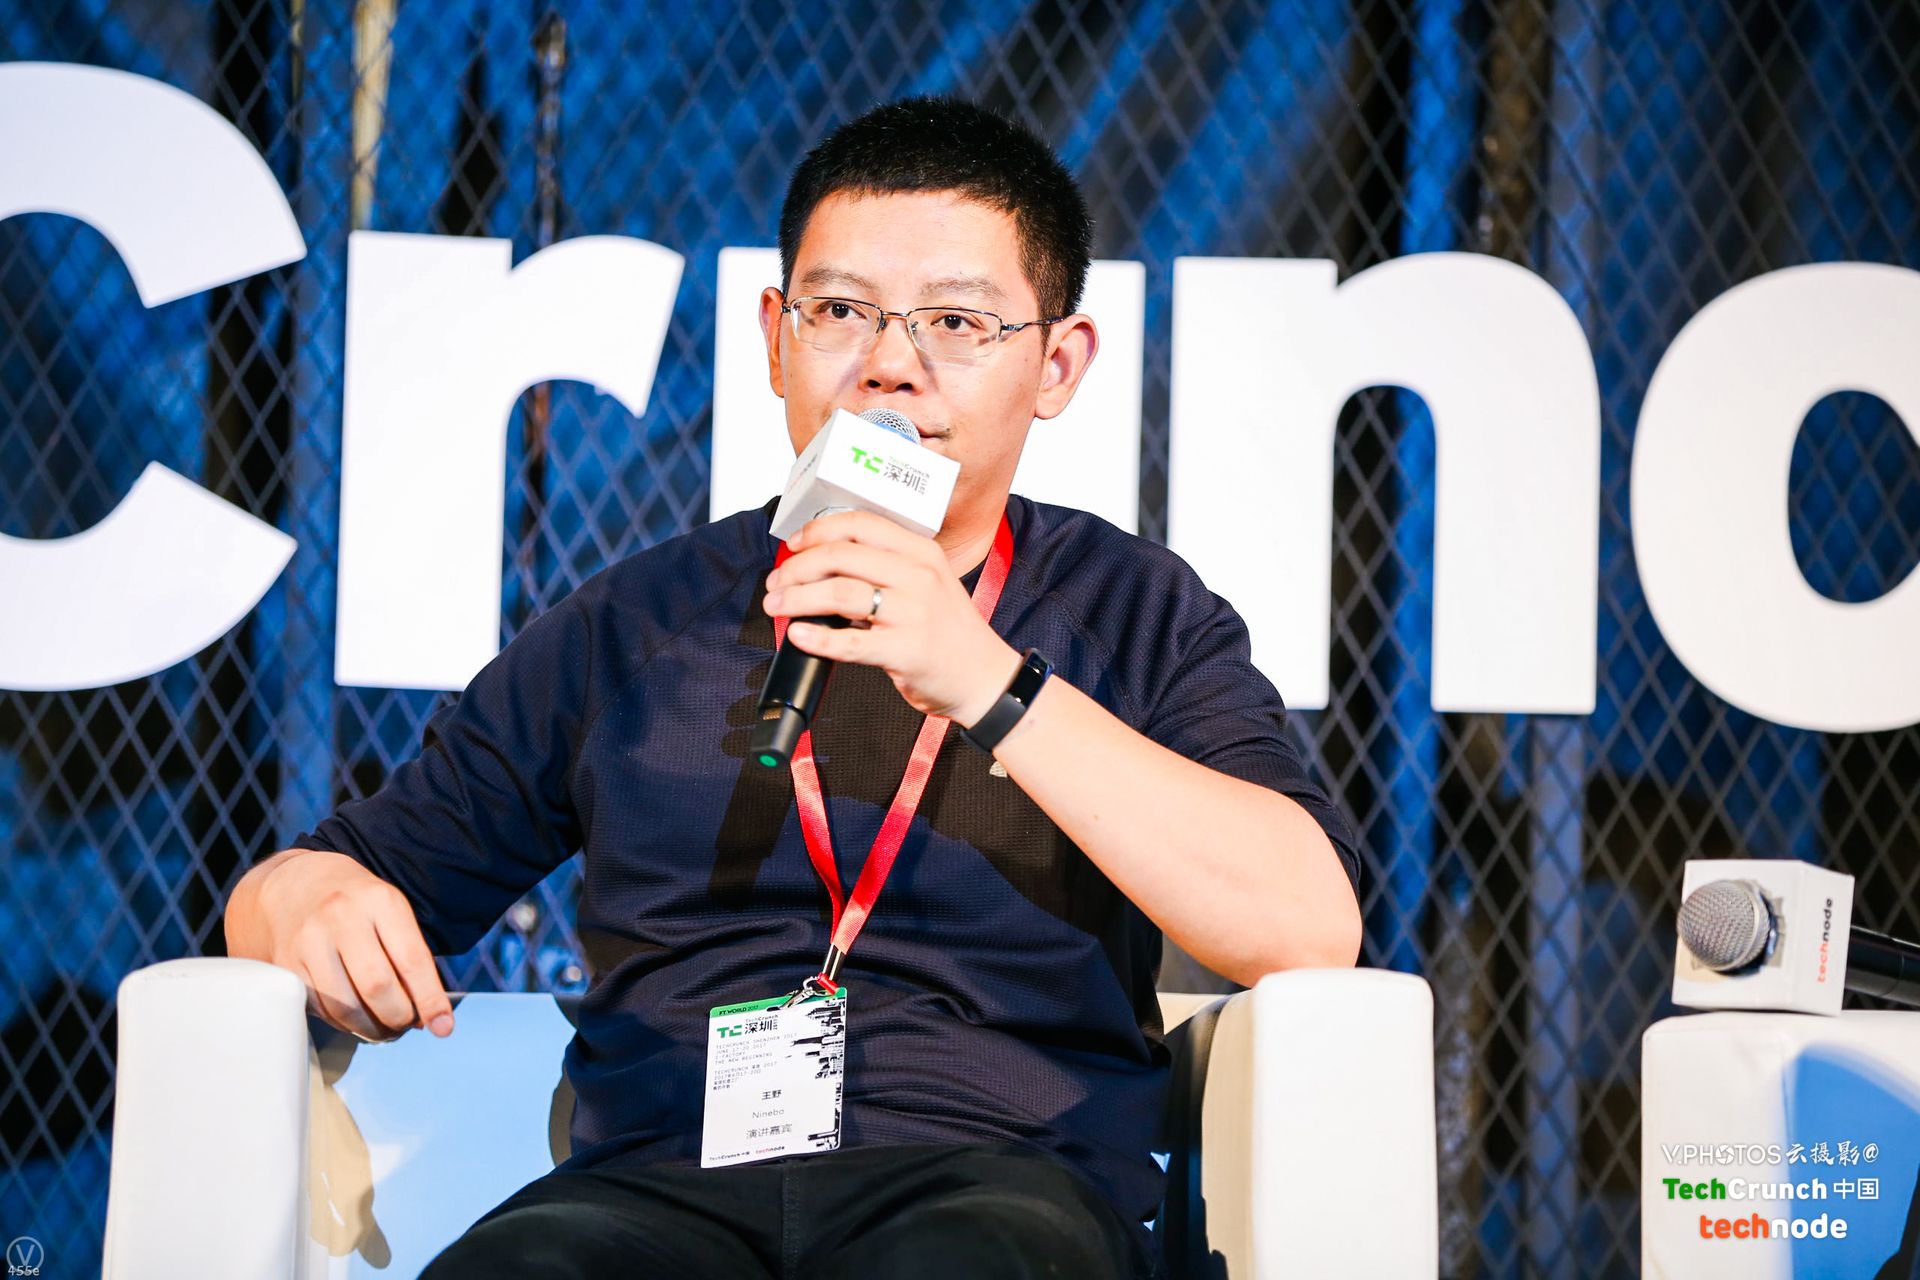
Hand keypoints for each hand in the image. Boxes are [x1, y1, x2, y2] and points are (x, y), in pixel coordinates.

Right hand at [226, 849, 454, 1042]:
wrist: (293, 883)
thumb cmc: (354, 901)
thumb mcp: (389, 908)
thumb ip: (409, 954)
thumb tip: (427, 1013)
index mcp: (380, 900)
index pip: (412, 960)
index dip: (430, 1000)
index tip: (443, 1026)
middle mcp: (343, 917)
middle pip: (378, 987)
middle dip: (399, 1017)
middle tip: (406, 1024)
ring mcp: (310, 940)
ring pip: (347, 1006)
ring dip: (372, 1029)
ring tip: (384, 1029)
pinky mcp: (286, 963)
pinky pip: (320, 1008)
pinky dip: (343, 1023)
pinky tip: (355, 1019)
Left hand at [764, 510, 1022, 725]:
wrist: (984, 678)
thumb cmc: (947, 632)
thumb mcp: (927, 583)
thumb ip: (885, 567)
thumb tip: (822, 562)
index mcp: (922, 551)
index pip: (859, 524)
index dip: (818, 530)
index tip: (793, 545)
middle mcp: (920, 575)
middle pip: (842, 555)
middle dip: (797, 567)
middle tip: (777, 582)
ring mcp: (914, 613)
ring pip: (840, 593)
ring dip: (798, 598)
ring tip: (778, 607)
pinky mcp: (907, 651)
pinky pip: (851, 642)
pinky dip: (817, 638)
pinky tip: (799, 636)